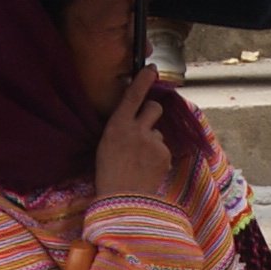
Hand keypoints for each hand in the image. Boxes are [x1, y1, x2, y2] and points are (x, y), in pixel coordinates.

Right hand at [92, 70, 173, 199]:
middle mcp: (136, 129)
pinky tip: (148, 169)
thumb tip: (135, 120)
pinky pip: (163, 149)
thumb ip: (121, 128)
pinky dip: (158, 157)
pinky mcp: (164, 154)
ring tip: (140, 160)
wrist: (122, 199)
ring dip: (153, 141)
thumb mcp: (106, 144)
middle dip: (153, 112)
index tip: (152, 69)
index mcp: (117, 125)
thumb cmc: (108, 173)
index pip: (133, 95)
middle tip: (145, 126)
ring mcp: (153, 141)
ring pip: (158, 132)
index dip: (143, 80)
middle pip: (154, 107)